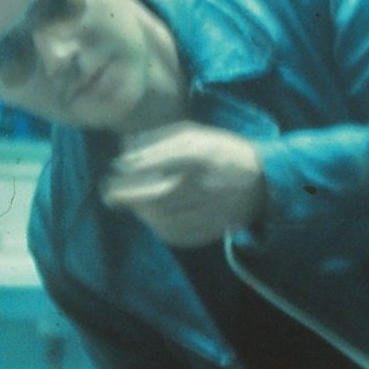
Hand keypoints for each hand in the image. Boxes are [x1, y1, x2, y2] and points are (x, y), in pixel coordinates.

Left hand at [101, 122, 264, 247]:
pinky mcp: (211, 230)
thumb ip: (160, 140)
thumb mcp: (194, 135)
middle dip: (127, 194)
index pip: (165, 160)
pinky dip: (156, 226)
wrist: (261, 183)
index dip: (137, 164)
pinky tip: (147, 216)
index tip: (117, 164)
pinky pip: (176, 234)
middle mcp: (209, 184)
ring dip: (139, 211)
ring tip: (125, 202)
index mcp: (206, 155)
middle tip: (108, 191)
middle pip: (160, 195)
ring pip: (165, 217)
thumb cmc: (220, 152)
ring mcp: (211, 211)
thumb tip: (125, 147)